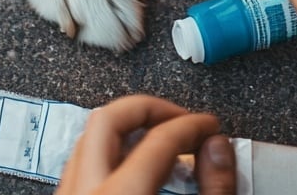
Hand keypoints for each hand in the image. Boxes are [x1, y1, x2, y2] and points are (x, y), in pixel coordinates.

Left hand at [56, 95, 236, 194]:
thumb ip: (213, 189)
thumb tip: (216, 149)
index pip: (158, 140)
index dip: (193, 125)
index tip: (209, 126)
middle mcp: (85, 193)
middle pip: (108, 120)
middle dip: (150, 109)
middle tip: (181, 118)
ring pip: (87, 139)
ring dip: (125, 130)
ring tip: (160, 139)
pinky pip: (80, 164)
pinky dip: (108, 153)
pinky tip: (134, 166)